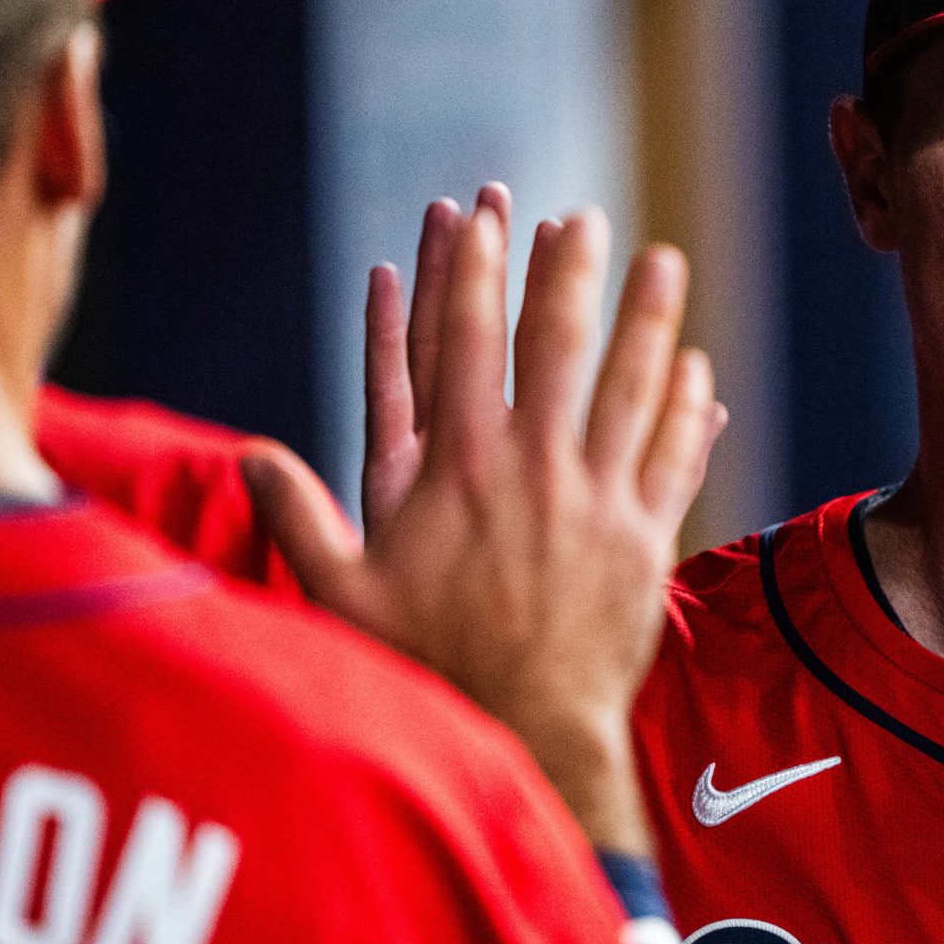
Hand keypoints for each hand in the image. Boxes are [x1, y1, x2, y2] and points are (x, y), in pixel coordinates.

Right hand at [242, 185, 724, 852]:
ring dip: (647, 318)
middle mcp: (536, 469)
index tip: (481, 219)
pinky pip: (677, 457)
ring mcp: (600, 500)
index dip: (474, 275)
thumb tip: (247, 457)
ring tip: (663, 260)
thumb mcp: (344, 593)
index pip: (465, 347)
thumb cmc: (431, 665)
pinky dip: (688, 410)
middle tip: (584, 216)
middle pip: (558, 346)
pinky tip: (697, 370)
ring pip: (631, 387)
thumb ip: (299, 517)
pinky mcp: (648, 540)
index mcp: (460, 470)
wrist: (529, 727)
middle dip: (569, 273)